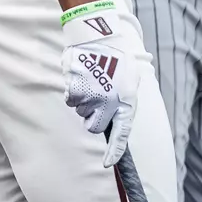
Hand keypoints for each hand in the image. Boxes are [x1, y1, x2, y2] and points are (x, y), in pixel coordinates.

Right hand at [61, 1, 137, 166]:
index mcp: (126, 100)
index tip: (107, 164)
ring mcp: (90, 96)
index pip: (121, 133)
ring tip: (92, 81)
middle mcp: (108, 102)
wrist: (98, 37)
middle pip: (93, 126)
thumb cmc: (117, 59)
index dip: (114, 152)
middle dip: (93, 118)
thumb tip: (114, 121)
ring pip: (81, 111)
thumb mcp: (130, 81)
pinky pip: (71, 100)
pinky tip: (82, 78)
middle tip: (97, 100)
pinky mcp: (74, 88)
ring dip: (84, 101)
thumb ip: (123, 103)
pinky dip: (74, 92)